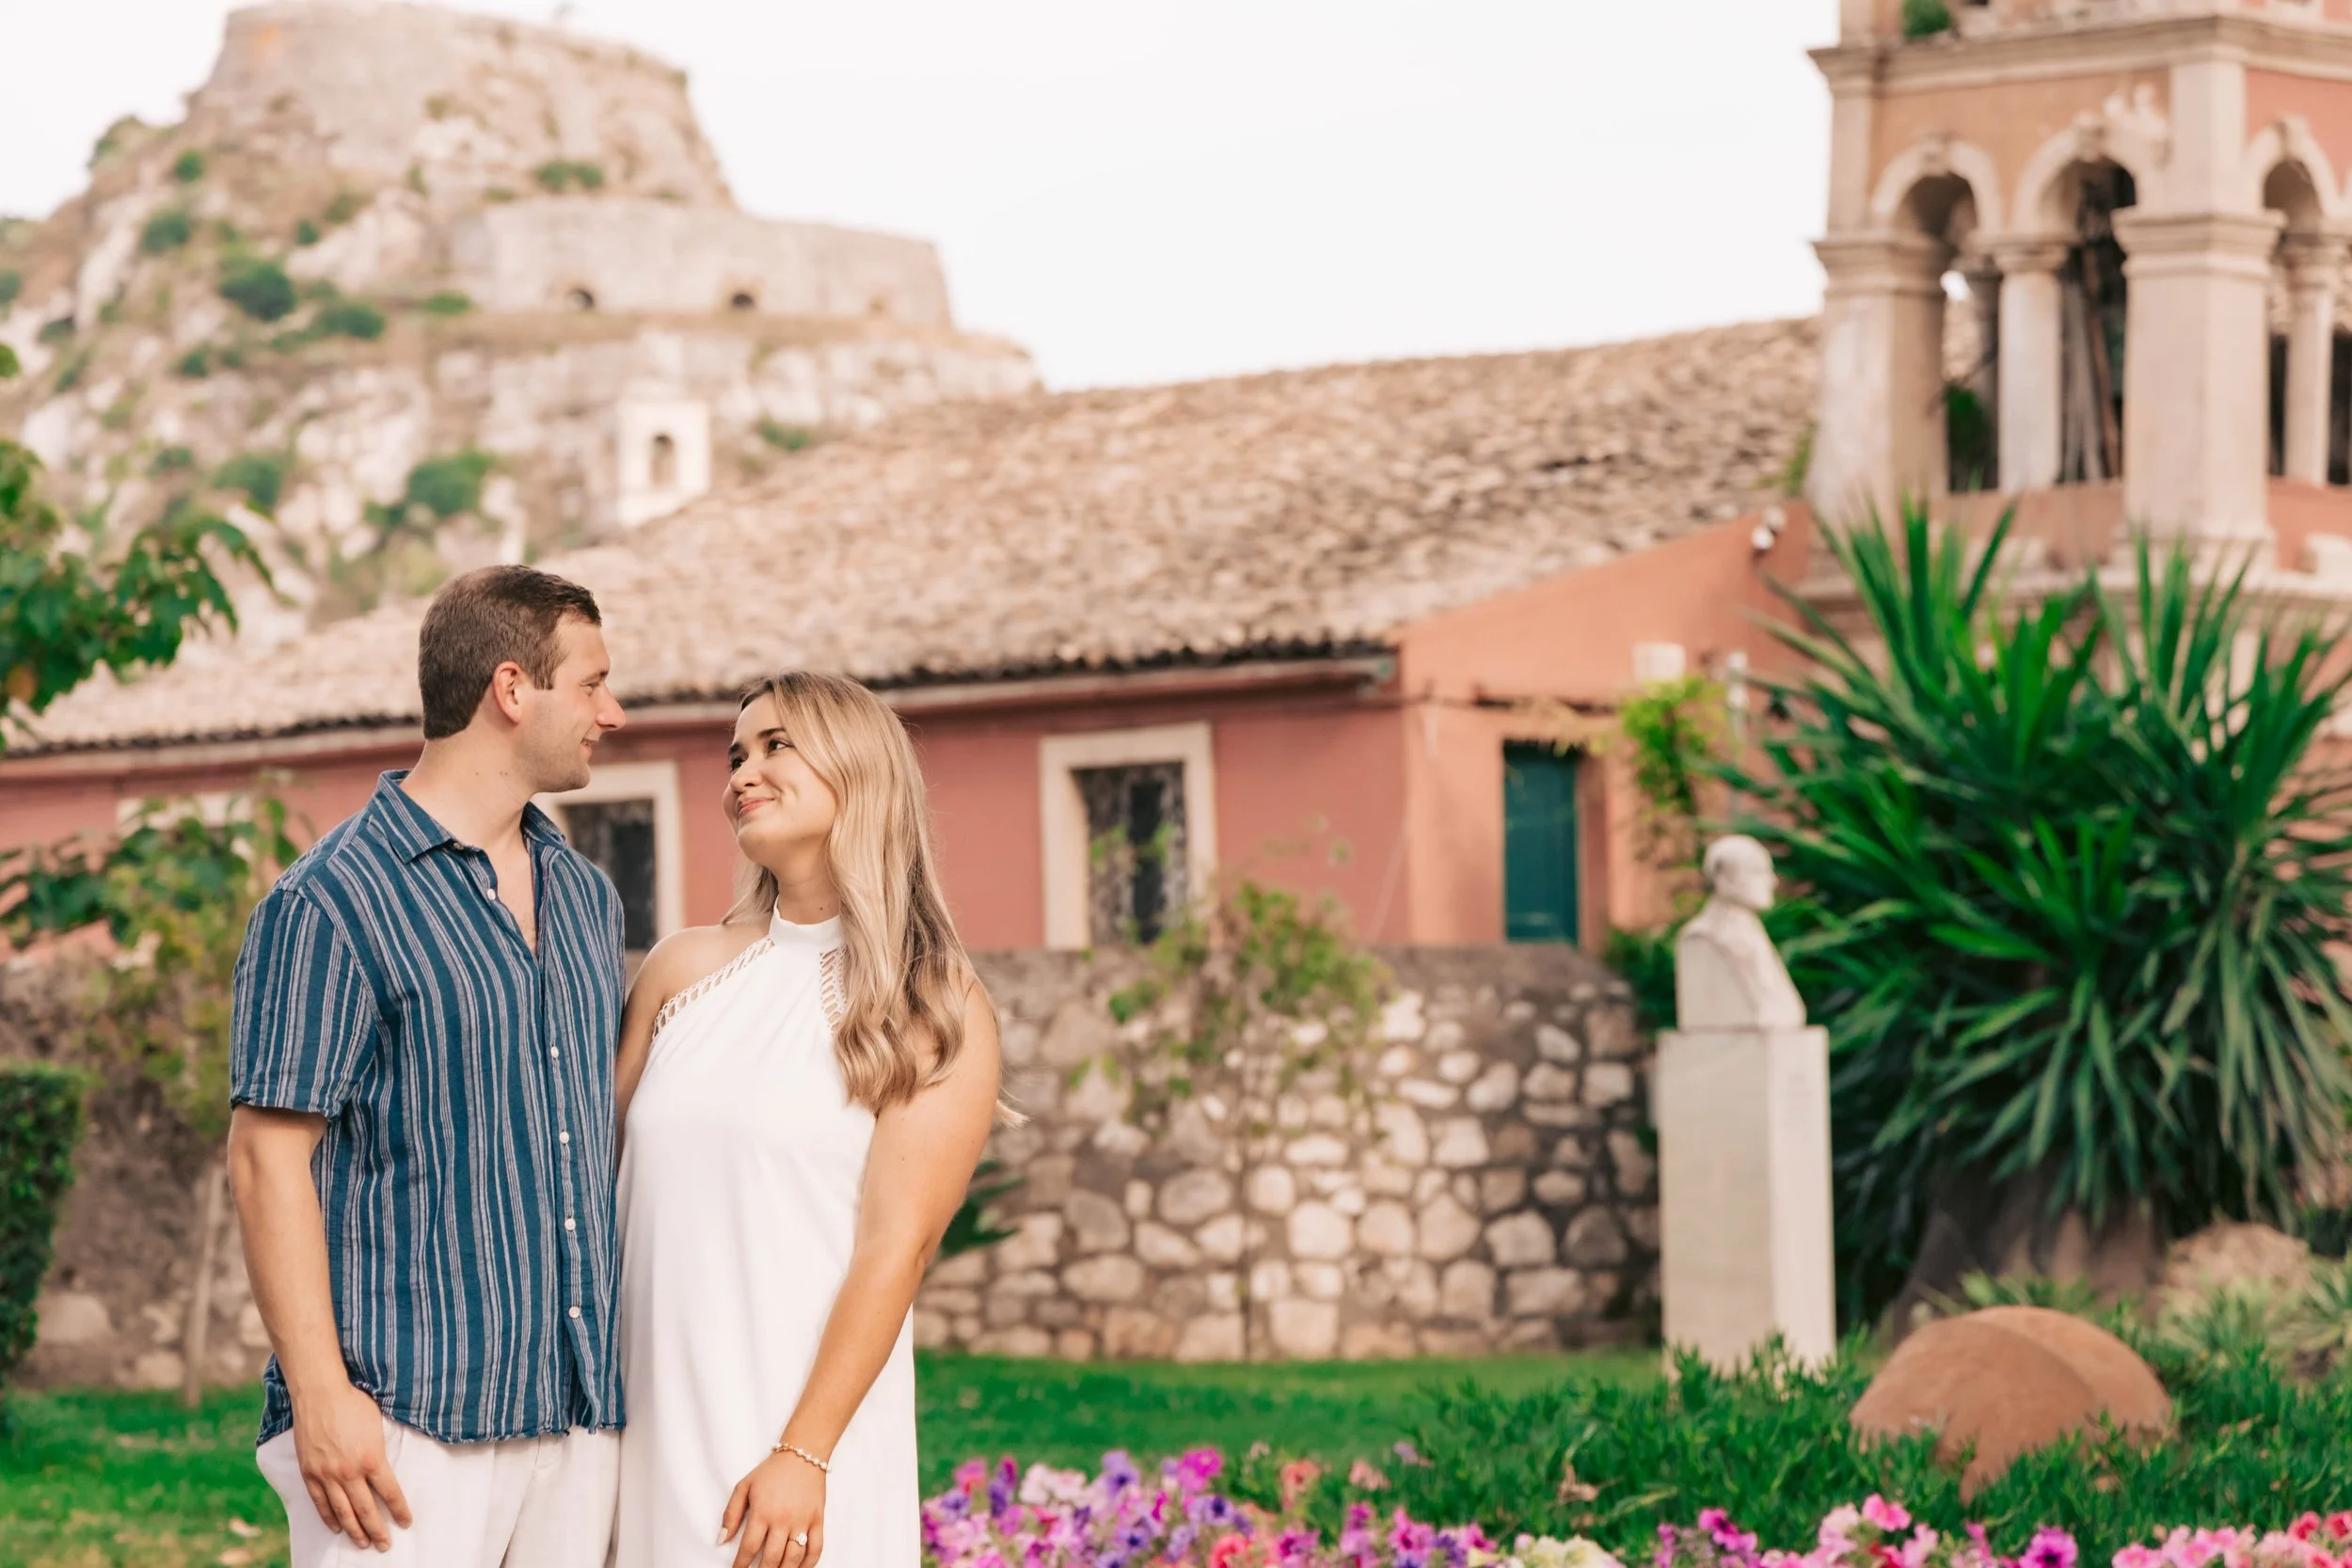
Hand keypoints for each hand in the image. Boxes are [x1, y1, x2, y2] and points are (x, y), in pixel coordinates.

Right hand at [290, 1378, 411, 1550]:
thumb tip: (387, 1466)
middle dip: (377, 1529)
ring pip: (343, 1511)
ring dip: (354, 1530)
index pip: (390, 1492)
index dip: (399, 1510)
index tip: (406, 1523)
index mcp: (372, 1458)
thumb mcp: (378, 1425)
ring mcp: (327, 1474)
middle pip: (366, 1508)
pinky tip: (337, 1528)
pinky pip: (320, 1503)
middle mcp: (350, 1471)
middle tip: (385, 1545)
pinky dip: (329, 1518)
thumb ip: (381, 1450)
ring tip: (363, 1543)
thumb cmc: (354, 1404)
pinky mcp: (310, 1473)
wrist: (320, 1394)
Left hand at [721, 1449, 826, 1567]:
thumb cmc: (771, 1471)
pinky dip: (809, 1564)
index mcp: (762, 1512)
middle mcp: (783, 1519)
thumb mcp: (744, 1487)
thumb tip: (721, 1540)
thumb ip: (731, 1514)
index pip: (749, 1548)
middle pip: (772, 1558)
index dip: (741, 1565)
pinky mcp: (818, 1520)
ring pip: (794, 1558)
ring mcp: (802, 1521)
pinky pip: (816, 1548)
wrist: (803, 1453)